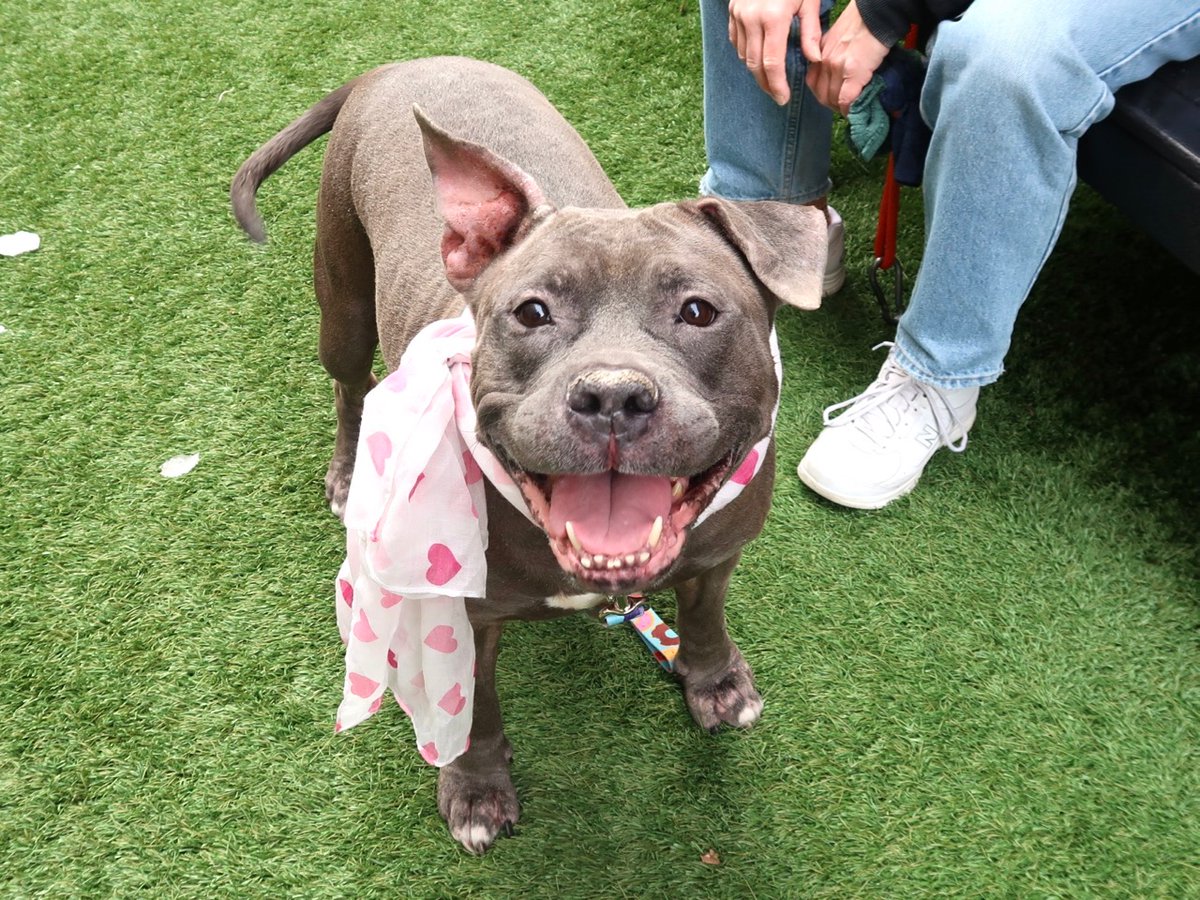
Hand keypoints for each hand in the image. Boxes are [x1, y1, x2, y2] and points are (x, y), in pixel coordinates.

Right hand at [727, 0, 823, 105]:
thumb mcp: (809, 1)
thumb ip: (810, 32)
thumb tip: (814, 60)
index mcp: (774, 17)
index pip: (772, 63)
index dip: (777, 85)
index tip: (783, 98)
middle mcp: (751, 18)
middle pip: (755, 64)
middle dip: (766, 84)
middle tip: (777, 95)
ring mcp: (738, 15)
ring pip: (743, 55)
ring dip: (756, 70)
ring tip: (770, 79)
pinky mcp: (732, 12)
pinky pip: (736, 42)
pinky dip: (746, 54)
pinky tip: (758, 59)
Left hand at [805, 0, 889, 114]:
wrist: (875, 15)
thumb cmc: (860, 24)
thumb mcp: (836, 39)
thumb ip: (831, 55)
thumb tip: (838, 73)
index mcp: (819, 54)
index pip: (813, 83)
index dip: (822, 95)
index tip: (832, 99)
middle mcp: (824, 62)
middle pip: (821, 94)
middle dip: (831, 105)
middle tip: (842, 107)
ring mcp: (837, 68)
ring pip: (832, 99)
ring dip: (840, 108)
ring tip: (850, 108)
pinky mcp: (853, 72)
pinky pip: (846, 99)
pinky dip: (849, 109)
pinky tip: (854, 110)